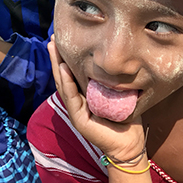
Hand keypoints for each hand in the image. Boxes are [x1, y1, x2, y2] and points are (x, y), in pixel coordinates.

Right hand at [48, 37, 145, 160]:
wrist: (130, 144)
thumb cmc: (128, 120)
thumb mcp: (120, 94)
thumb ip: (114, 81)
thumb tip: (120, 60)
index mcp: (87, 95)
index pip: (73, 73)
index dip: (67, 57)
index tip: (65, 38)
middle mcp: (78, 101)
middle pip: (64, 76)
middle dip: (58, 57)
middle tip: (53, 38)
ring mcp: (76, 111)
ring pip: (63, 84)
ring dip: (57, 65)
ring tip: (53, 48)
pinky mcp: (79, 119)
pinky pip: (72, 98)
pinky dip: (67, 83)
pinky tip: (63, 69)